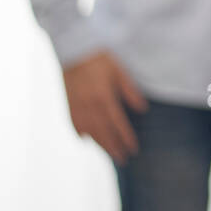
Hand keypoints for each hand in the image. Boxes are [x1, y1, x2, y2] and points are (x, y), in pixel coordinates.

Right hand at [62, 49, 148, 164]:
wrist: (73, 49)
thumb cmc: (99, 57)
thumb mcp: (119, 70)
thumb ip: (130, 90)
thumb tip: (142, 109)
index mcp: (104, 98)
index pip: (117, 125)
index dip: (125, 139)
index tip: (133, 150)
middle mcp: (89, 106)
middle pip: (103, 133)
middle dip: (114, 148)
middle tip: (123, 160)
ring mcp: (76, 107)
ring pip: (89, 132)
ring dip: (99, 145)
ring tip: (109, 154)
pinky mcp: (68, 104)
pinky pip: (74, 124)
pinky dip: (81, 134)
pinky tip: (86, 140)